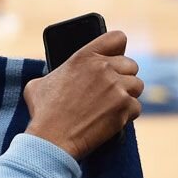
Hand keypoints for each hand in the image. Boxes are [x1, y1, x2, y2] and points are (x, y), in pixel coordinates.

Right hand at [23, 30, 142, 159]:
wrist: (52, 140)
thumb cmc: (43, 113)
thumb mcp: (40, 84)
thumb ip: (57, 74)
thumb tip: (58, 77)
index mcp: (84, 57)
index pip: (117, 38)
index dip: (117, 48)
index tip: (114, 58)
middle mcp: (104, 68)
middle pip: (131, 65)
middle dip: (123, 77)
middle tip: (111, 91)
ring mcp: (116, 87)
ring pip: (137, 86)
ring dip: (127, 96)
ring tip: (111, 107)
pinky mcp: (124, 107)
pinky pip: (136, 107)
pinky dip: (126, 115)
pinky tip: (111, 120)